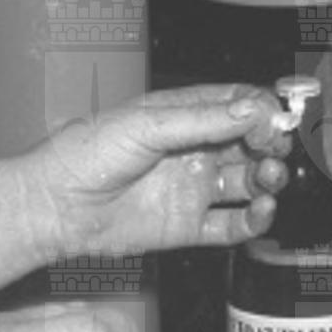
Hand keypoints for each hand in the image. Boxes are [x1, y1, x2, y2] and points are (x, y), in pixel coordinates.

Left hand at [26, 85, 292, 259]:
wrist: (56, 205)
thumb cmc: (87, 154)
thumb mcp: (147, 125)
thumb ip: (202, 119)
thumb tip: (254, 108)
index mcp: (183, 115)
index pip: (239, 104)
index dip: (263, 110)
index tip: (276, 120)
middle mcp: (193, 150)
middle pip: (251, 143)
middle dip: (271, 144)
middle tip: (275, 150)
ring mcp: (193, 189)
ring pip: (248, 183)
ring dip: (267, 180)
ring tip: (268, 179)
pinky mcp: (188, 226)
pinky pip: (232, 225)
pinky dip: (254, 220)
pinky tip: (261, 211)